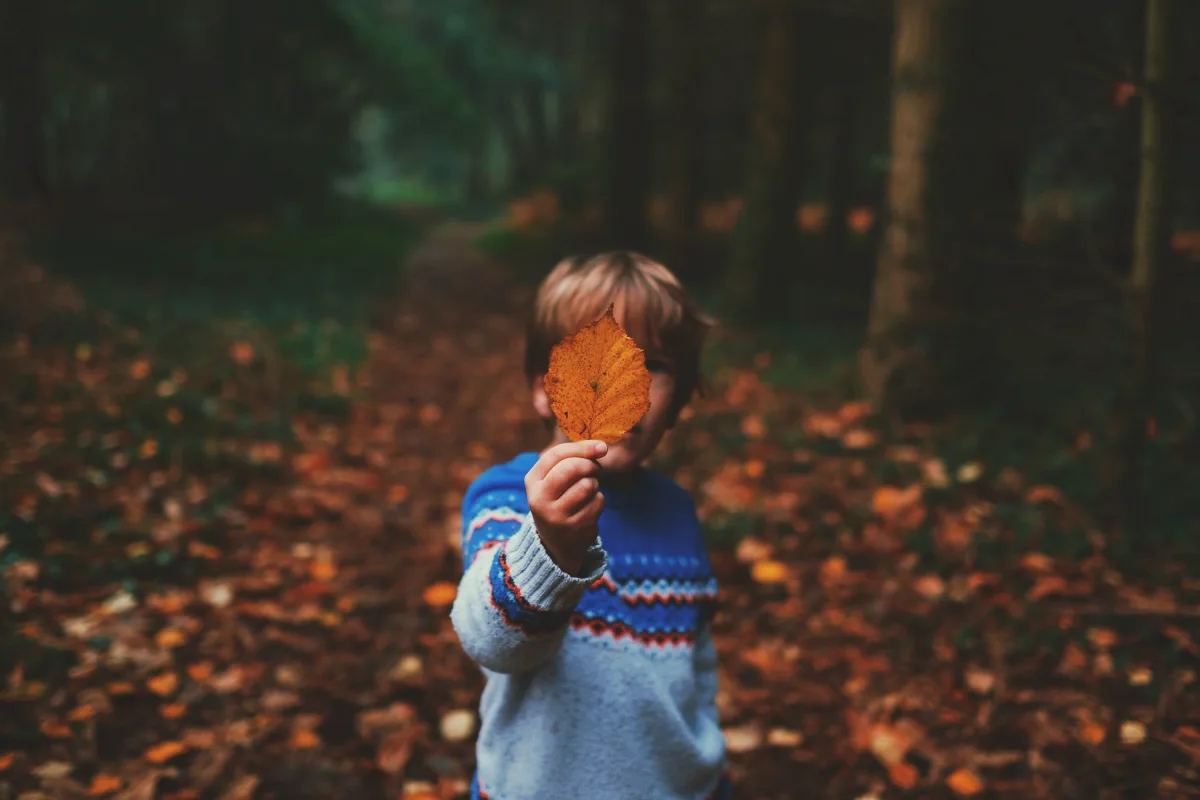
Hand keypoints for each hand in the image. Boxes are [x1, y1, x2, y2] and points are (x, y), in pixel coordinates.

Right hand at [525, 440, 607, 574]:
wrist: (555, 543)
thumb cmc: (559, 500)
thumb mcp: (553, 479)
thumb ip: (572, 459)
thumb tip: (601, 446)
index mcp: (532, 481)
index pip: (556, 454)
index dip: (582, 447)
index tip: (601, 446)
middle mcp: (539, 498)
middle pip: (571, 468)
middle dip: (590, 465)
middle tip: (596, 469)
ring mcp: (556, 515)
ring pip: (586, 485)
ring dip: (594, 484)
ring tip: (589, 490)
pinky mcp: (573, 527)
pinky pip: (597, 502)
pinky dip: (599, 500)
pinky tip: (590, 506)